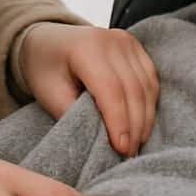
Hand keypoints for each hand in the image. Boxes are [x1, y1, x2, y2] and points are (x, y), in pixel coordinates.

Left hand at [20, 23, 159, 157]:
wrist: (47, 40)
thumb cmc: (44, 69)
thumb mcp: (49, 94)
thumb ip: (74, 114)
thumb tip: (103, 138)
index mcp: (86, 47)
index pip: (111, 89)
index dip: (119, 122)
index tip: (121, 149)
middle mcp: (111, 40)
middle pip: (133, 89)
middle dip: (134, 126)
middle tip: (129, 154)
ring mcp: (126, 41)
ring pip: (146, 86)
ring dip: (145, 118)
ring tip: (136, 144)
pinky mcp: (135, 47)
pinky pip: (150, 79)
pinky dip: (148, 104)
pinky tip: (141, 124)